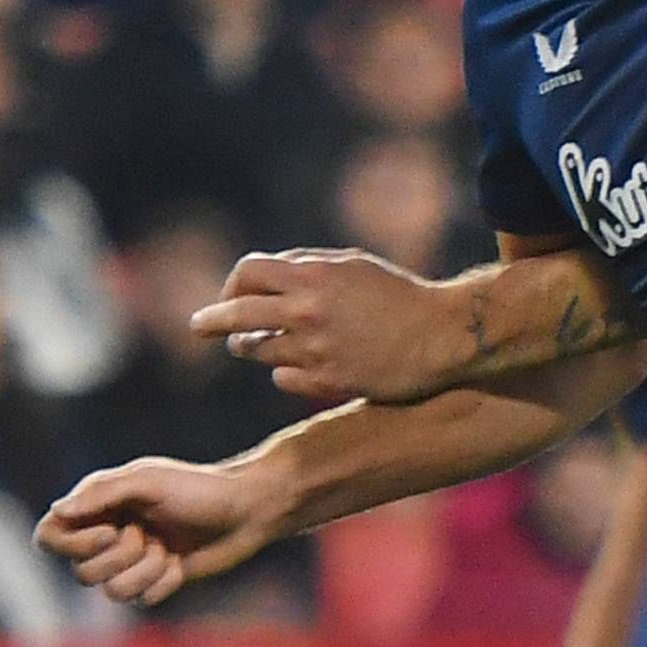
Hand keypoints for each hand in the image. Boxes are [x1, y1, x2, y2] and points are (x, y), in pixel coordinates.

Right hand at [37, 452, 292, 607]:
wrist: (249, 511)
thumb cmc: (199, 488)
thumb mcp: (148, 481)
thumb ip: (101, 494)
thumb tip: (57, 512)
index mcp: (95, 507)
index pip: (48, 537)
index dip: (71, 545)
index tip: (109, 531)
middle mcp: (105, 536)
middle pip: (82, 572)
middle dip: (120, 557)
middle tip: (147, 534)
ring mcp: (130, 562)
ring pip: (111, 592)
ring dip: (144, 572)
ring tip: (167, 550)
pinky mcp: (155, 581)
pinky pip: (142, 599)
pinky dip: (164, 582)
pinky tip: (181, 563)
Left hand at [193, 248, 478, 405]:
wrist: (446, 337)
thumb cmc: (402, 296)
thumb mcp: (355, 265)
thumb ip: (308, 265)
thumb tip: (266, 275)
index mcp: (313, 276)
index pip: (247, 272)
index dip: (232, 283)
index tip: (231, 295)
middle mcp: (306, 311)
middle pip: (234, 313)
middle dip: (210, 321)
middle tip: (199, 326)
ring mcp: (315, 349)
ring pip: (256, 349)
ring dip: (251, 346)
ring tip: (257, 346)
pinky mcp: (328, 381)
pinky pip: (283, 378)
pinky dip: (285, 371)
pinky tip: (299, 367)